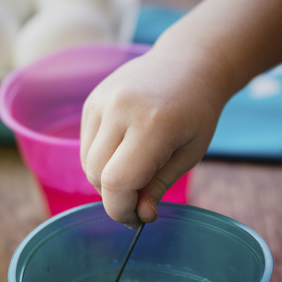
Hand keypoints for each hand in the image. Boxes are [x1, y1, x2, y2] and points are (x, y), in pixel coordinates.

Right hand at [80, 47, 225, 225]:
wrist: (188, 63)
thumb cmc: (196, 112)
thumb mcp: (190, 153)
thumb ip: (160, 185)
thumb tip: (140, 216)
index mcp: (152, 124)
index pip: (117, 182)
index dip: (122, 210)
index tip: (138, 218)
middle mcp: (120, 109)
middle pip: (97, 176)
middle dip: (116, 197)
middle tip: (141, 199)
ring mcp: (101, 102)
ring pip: (86, 163)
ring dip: (106, 179)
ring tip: (136, 171)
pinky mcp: (91, 101)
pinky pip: (85, 146)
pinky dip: (101, 159)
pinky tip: (126, 150)